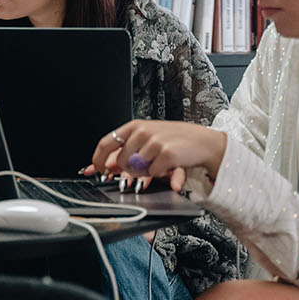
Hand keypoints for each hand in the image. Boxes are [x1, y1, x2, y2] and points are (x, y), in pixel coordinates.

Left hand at [87, 119, 227, 189]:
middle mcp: (142, 131)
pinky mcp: (166, 154)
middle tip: (141, 168)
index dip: (98, 159)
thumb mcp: (147, 139)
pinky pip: (153, 173)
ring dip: (146, 171)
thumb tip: (108, 165)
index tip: (97, 169)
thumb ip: (127, 149)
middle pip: (120, 160)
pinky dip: (159, 174)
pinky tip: (167, 165)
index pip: (106, 142)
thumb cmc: (173, 140)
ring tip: (159, 162)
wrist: (201, 141)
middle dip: (127, 170)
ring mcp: (154, 142)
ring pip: (136, 168)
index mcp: (134, 126)